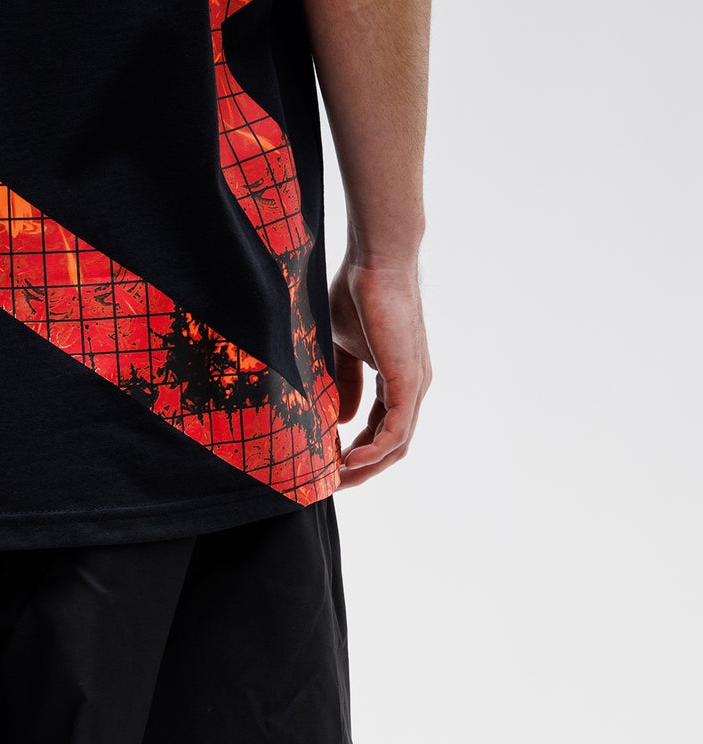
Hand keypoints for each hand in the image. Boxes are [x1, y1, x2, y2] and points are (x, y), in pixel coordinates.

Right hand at [329, 259, 431, 487]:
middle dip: (363, 466)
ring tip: (338, 477)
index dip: (357, 447)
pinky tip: (351, 458)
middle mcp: (412, 386)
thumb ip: (343, 380)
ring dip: (368, 465)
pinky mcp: (409, 380)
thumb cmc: (357, 293)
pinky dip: (375, 449)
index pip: (382, 425)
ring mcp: (414, 385)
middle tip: (332, 481)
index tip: (329, 460)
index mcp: (397, 377)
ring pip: (397, 443)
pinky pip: (397, 429)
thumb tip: (339, 419)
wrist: (376, 262)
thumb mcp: (342, 345)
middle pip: (393, 443)